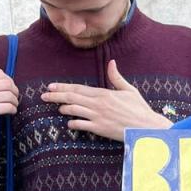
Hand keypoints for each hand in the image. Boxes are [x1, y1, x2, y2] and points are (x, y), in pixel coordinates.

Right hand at [0, 70, 18, 179]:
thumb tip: (1, 71)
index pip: (0, 75)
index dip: (10, 82)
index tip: (11, 90)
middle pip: (7, 83)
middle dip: (15, 91)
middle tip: (14, 99)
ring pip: (9, 95)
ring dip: (15, 102)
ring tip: (12, 107)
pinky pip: (8, 106)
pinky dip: (13, 109)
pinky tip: (10, 113)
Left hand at [42, 61, 169, 140]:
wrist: (146, 127)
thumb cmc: (139, 109)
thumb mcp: (129, 90)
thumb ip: (116, 77)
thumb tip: (111, 62)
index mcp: (104, 93)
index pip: (79, 88)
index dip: (63, 87)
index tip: (52, 86)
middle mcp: (98, 104)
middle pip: (72, 98)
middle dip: (56, 96)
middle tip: (44, 96)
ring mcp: (98, 116)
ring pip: (74, 110)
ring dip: (64, 109)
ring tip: (57, 108)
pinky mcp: (99, 128)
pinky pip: (81, 125)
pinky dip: (73, 123)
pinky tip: (69, 123)